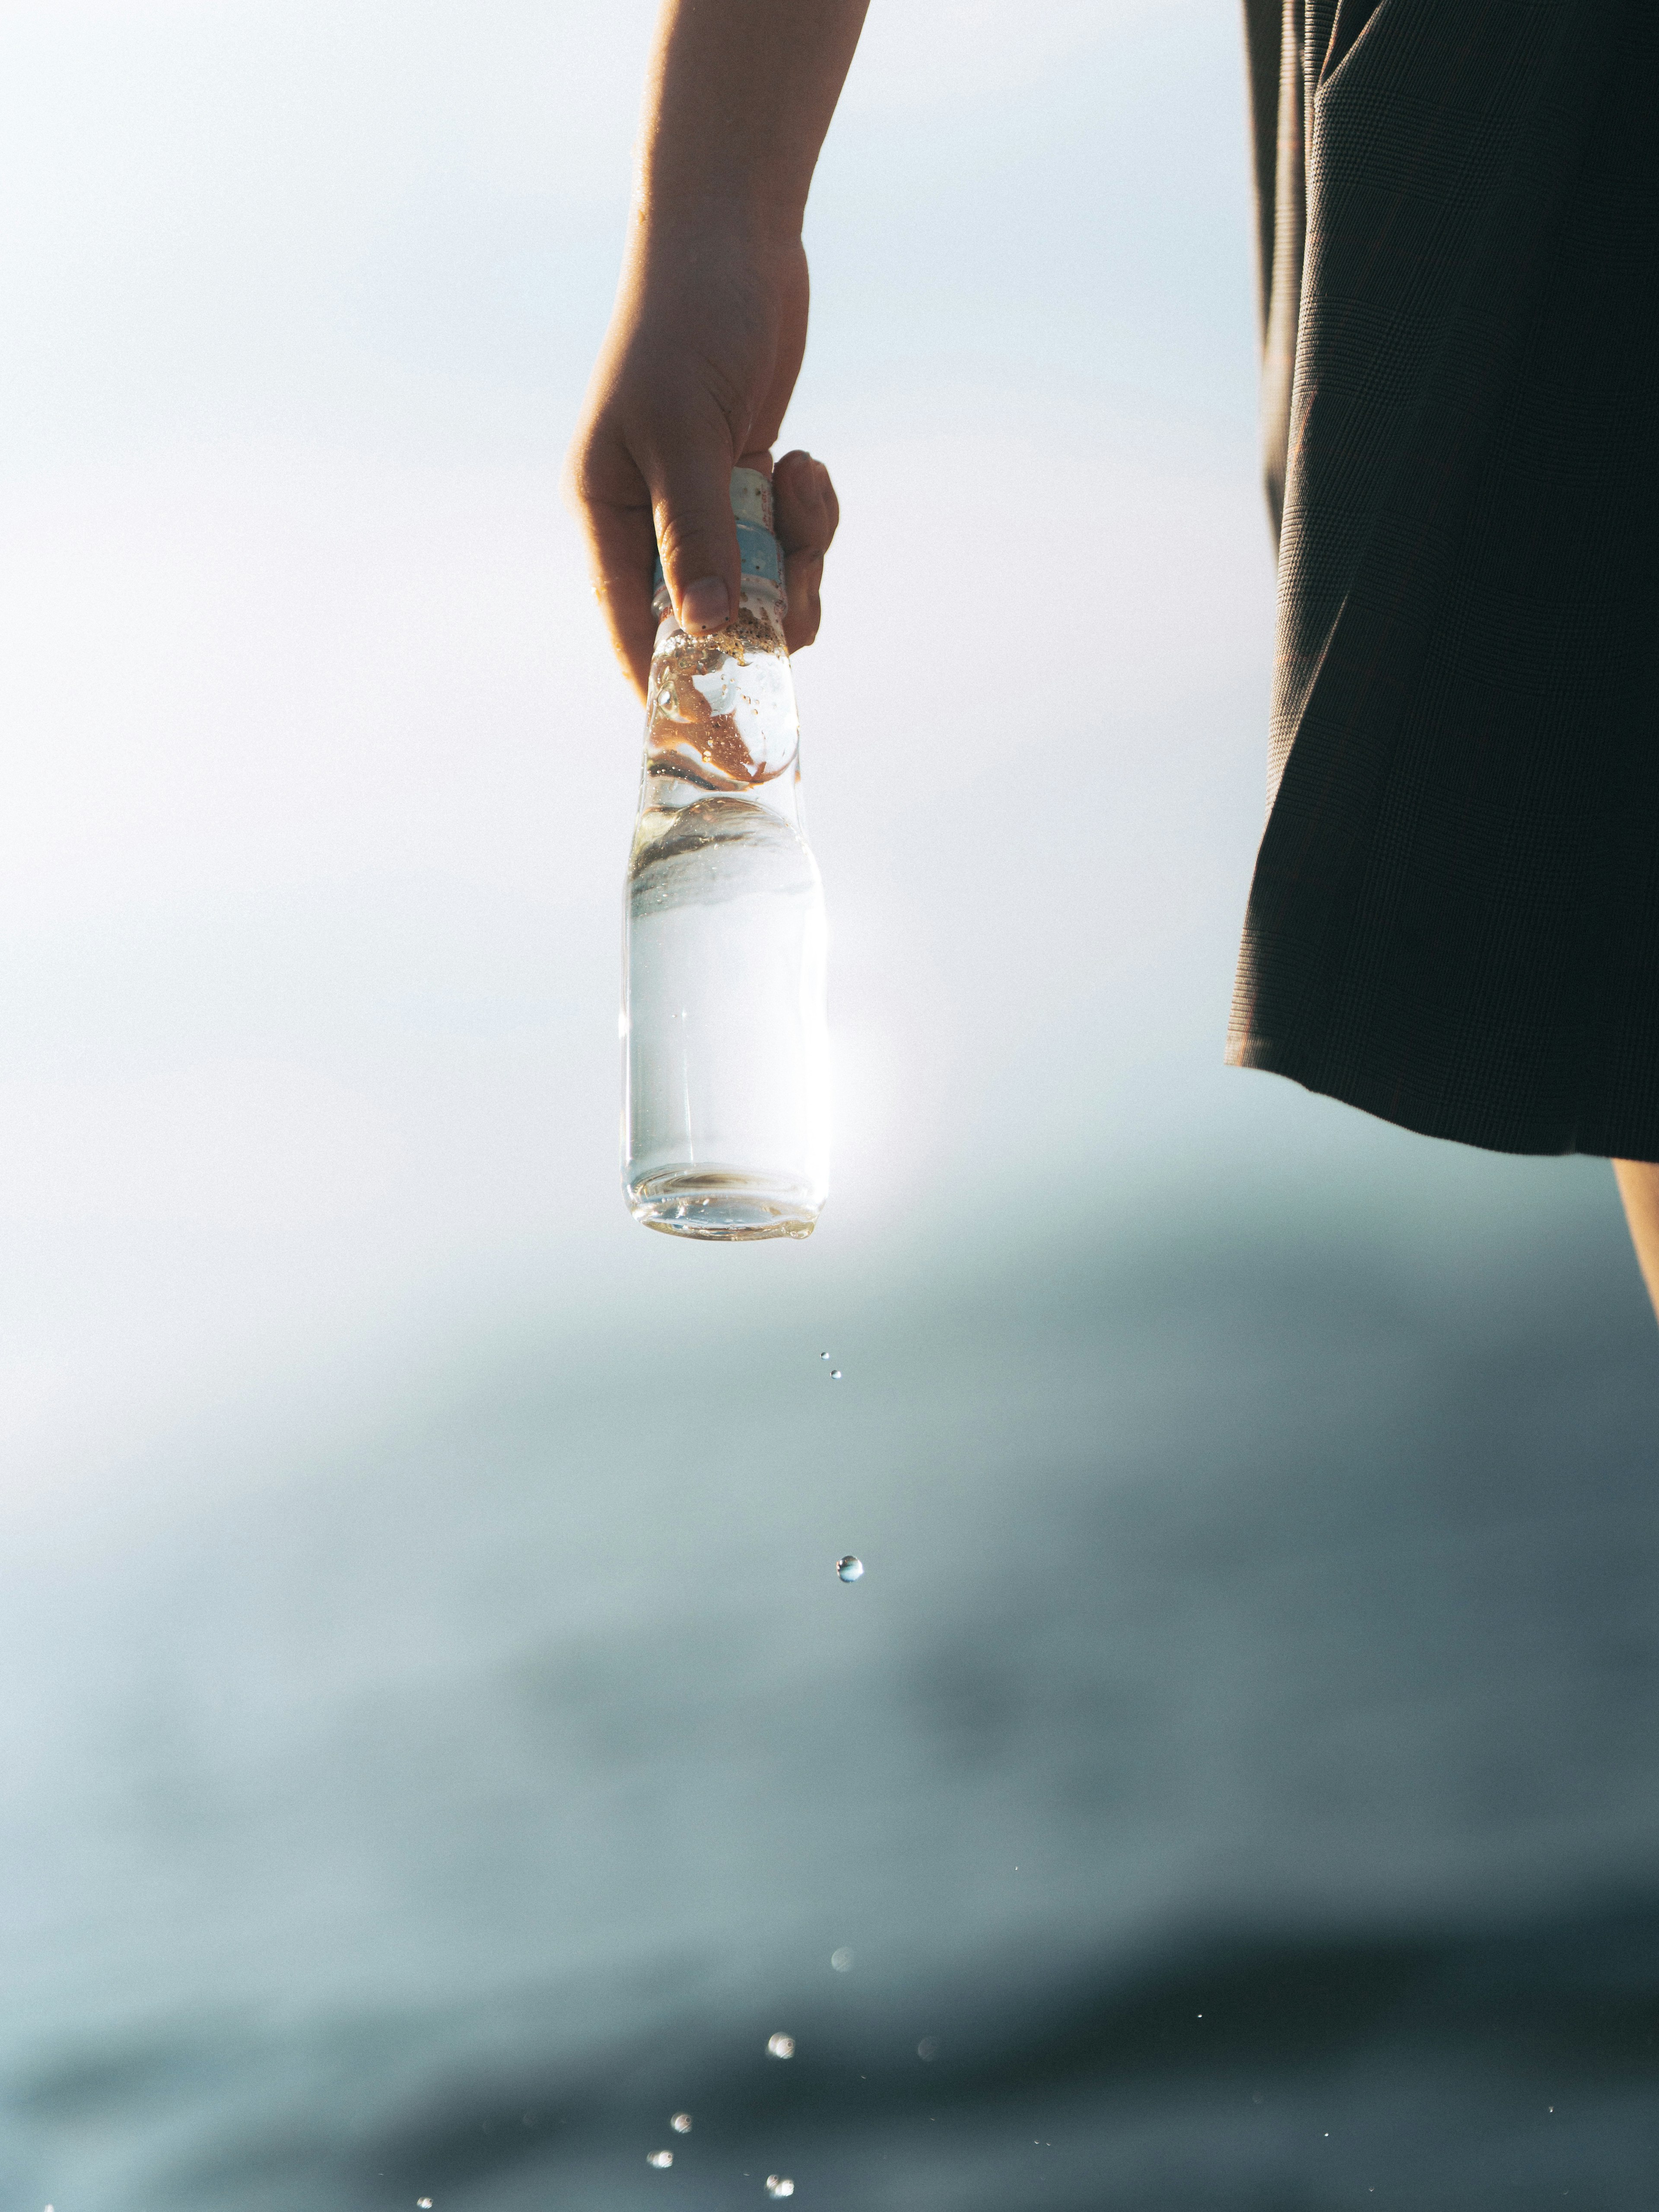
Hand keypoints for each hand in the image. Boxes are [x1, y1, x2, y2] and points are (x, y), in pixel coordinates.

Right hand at [563, 223, 839, 697]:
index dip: (671, 680)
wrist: (736, 237)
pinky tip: (807, 462)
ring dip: (797, 560)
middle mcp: (647, 517)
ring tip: (803, 486)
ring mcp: (702, 504)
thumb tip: (707, 624)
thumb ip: (698, 532)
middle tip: (804, 589)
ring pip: (760, 586)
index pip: (630, 623)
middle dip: (762, 612)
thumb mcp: (689, 433)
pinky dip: (808, 518)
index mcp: (604, 510)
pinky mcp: (749, 485)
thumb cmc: (691, 323)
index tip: (718, 729)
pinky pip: (786, 543)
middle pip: (705, 616)